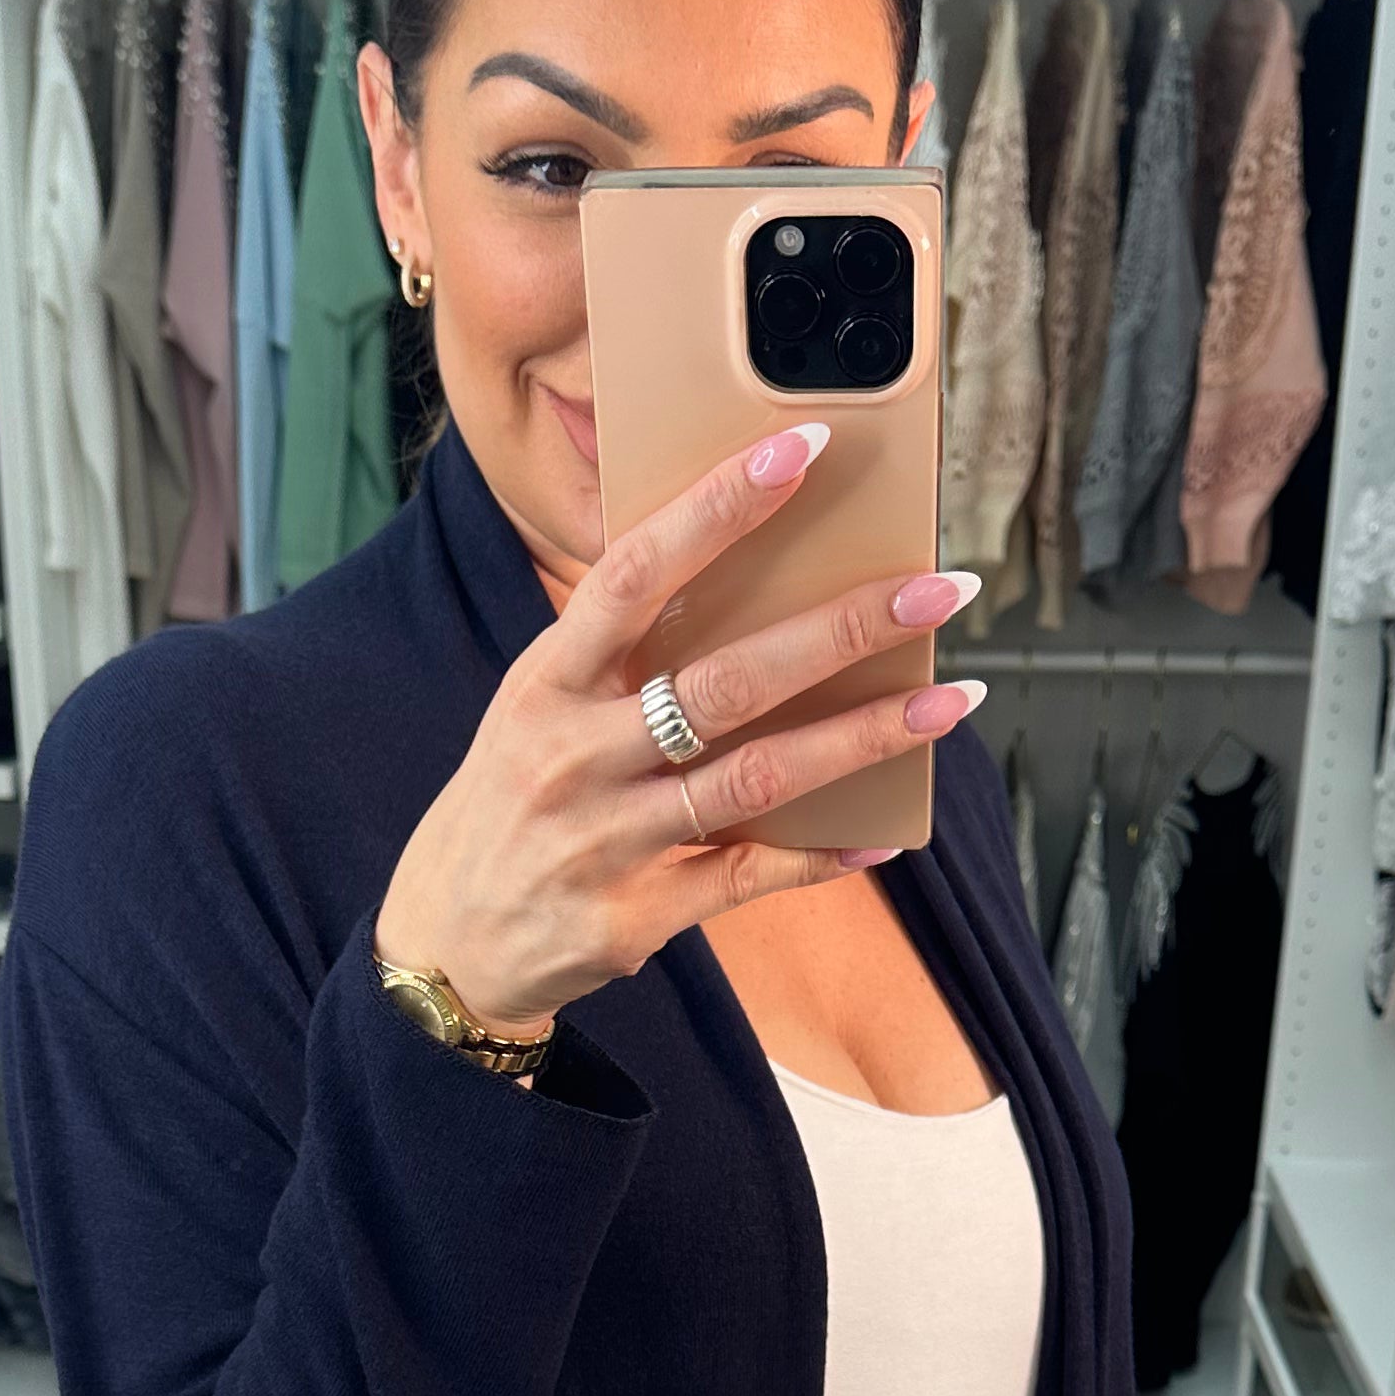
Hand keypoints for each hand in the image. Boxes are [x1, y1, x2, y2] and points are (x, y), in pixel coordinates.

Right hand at [373, 423, 984, 1028]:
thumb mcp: (537, 710)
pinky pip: (747, 876)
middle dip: (840, 630)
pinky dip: (822, 856)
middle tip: (936, 590)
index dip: (716, 512)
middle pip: (723, 681)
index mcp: (547, 682)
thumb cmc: (513, 800)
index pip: (633, 577)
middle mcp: (574, 755)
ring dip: (862, 738)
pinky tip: (885, 831)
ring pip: (755, 778)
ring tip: (947, 700)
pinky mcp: (634, 916)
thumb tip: (747, 585)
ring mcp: (605, 840)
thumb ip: (619, 656)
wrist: (447, 941)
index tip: (801, 454)